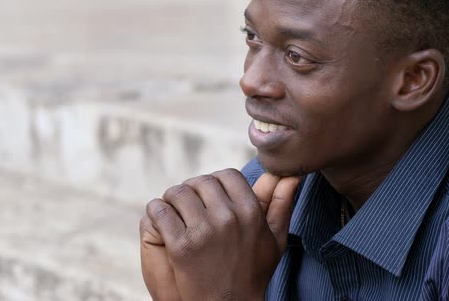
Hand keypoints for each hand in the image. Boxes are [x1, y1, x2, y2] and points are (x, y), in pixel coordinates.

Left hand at [140, 169, 299, 300]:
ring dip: (172, 200)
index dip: (215, 183)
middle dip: (192, 190)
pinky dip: (156, 212)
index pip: (227, 175)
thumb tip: (292, 175)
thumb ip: (281, 204)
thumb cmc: (252, 273)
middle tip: (188, 205)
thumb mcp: (275, 239)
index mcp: (251, 212)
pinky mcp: (181, 246)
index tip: (209, 197)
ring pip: (177, 193)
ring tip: (174, 212)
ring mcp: (204, 231)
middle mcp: (228, 218)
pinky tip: (162, 223)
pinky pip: (159, 211)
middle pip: (200, 182)